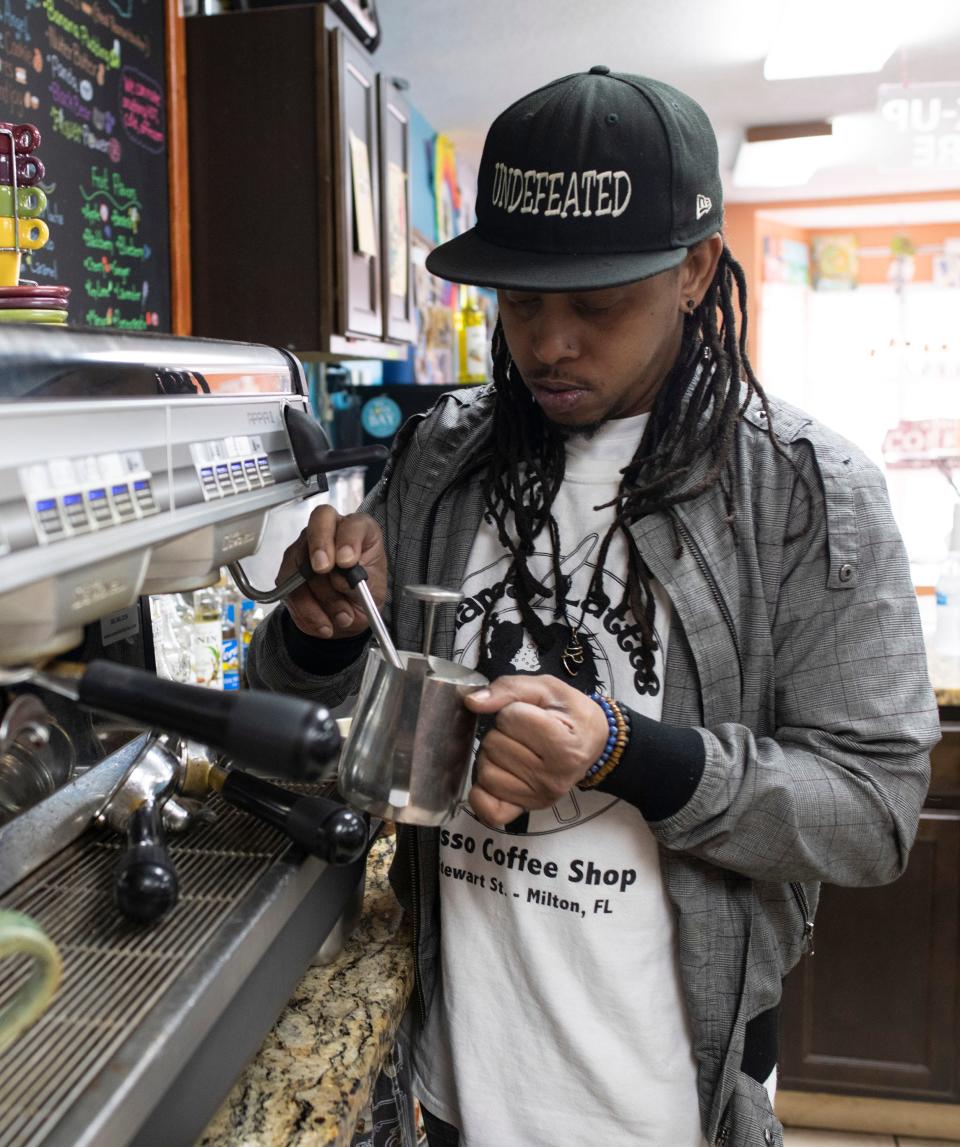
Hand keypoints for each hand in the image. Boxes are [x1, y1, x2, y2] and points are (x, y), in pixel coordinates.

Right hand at [278, 505, 386, 639]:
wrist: (349, 614)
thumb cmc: (366, 592)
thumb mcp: (375, 590)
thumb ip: (363, 581)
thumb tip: (343, 577)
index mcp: (358, 531)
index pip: (352, 523)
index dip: (348, 539)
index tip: (348, 562)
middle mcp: (330, 532)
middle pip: (319, 523)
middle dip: (320, 546)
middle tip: (323, 570)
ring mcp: (305, 548)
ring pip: (303, 560)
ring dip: (322, 595)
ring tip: (343, 616)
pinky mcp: (288, 572)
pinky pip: (290, 589)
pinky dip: (308, 611)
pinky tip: (324, 624)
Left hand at [462, 675, 609, 826]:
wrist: (593, 742)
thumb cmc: (571, 714)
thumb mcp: (547, 689)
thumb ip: (509, 689)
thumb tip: (472, 702)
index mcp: (563, 747)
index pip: (509, 718)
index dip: (514, 709)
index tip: (533, 715)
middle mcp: (552, 779)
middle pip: (493, 745)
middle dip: (502, 732)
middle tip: (524, 734)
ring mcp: (539, 798)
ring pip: (485, 772)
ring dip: (493, 757)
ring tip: (516, 751)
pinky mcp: (526, 809)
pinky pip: (488, 809)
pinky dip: (484, 792)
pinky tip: (501, 775)